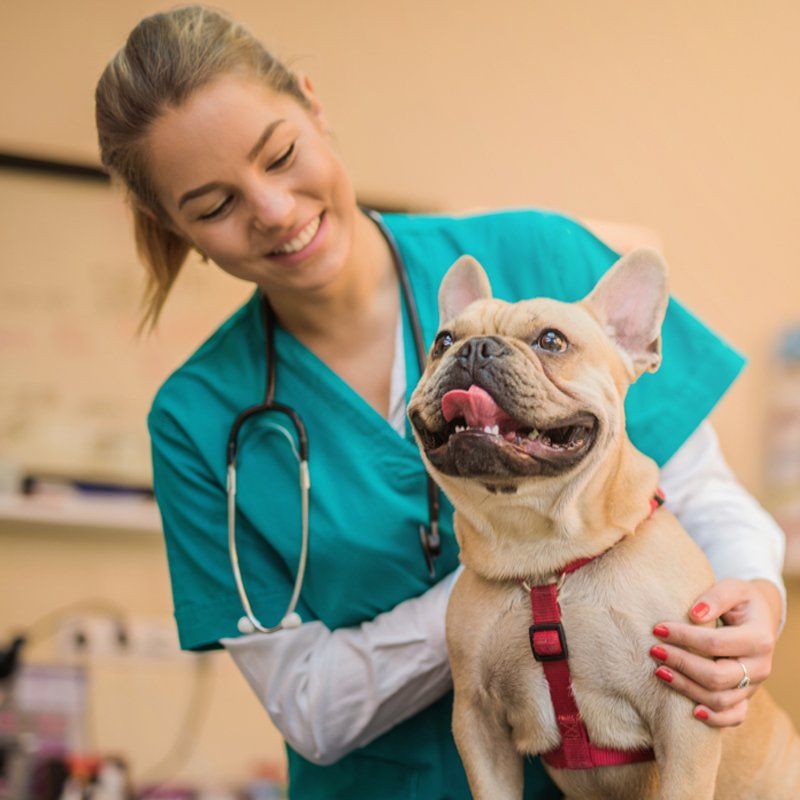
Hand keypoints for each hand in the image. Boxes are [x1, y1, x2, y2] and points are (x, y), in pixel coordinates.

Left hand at [648, 578, 781, 726]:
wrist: (758, 618)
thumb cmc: (740, 601)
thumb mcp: (733, 588)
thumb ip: (715, 597)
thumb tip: (694, 614)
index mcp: (759, 638)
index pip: (715, 643)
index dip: (683, 637)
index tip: (657, 628)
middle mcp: (761, 666)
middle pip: (717, 676)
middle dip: (681, 664)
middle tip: (654, 650)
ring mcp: (755, 686)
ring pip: (720, 699)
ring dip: (686, 687)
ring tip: (659, 671)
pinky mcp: (747, 697)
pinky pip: (734, 716)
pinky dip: (715, 718)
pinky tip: (691, 711)